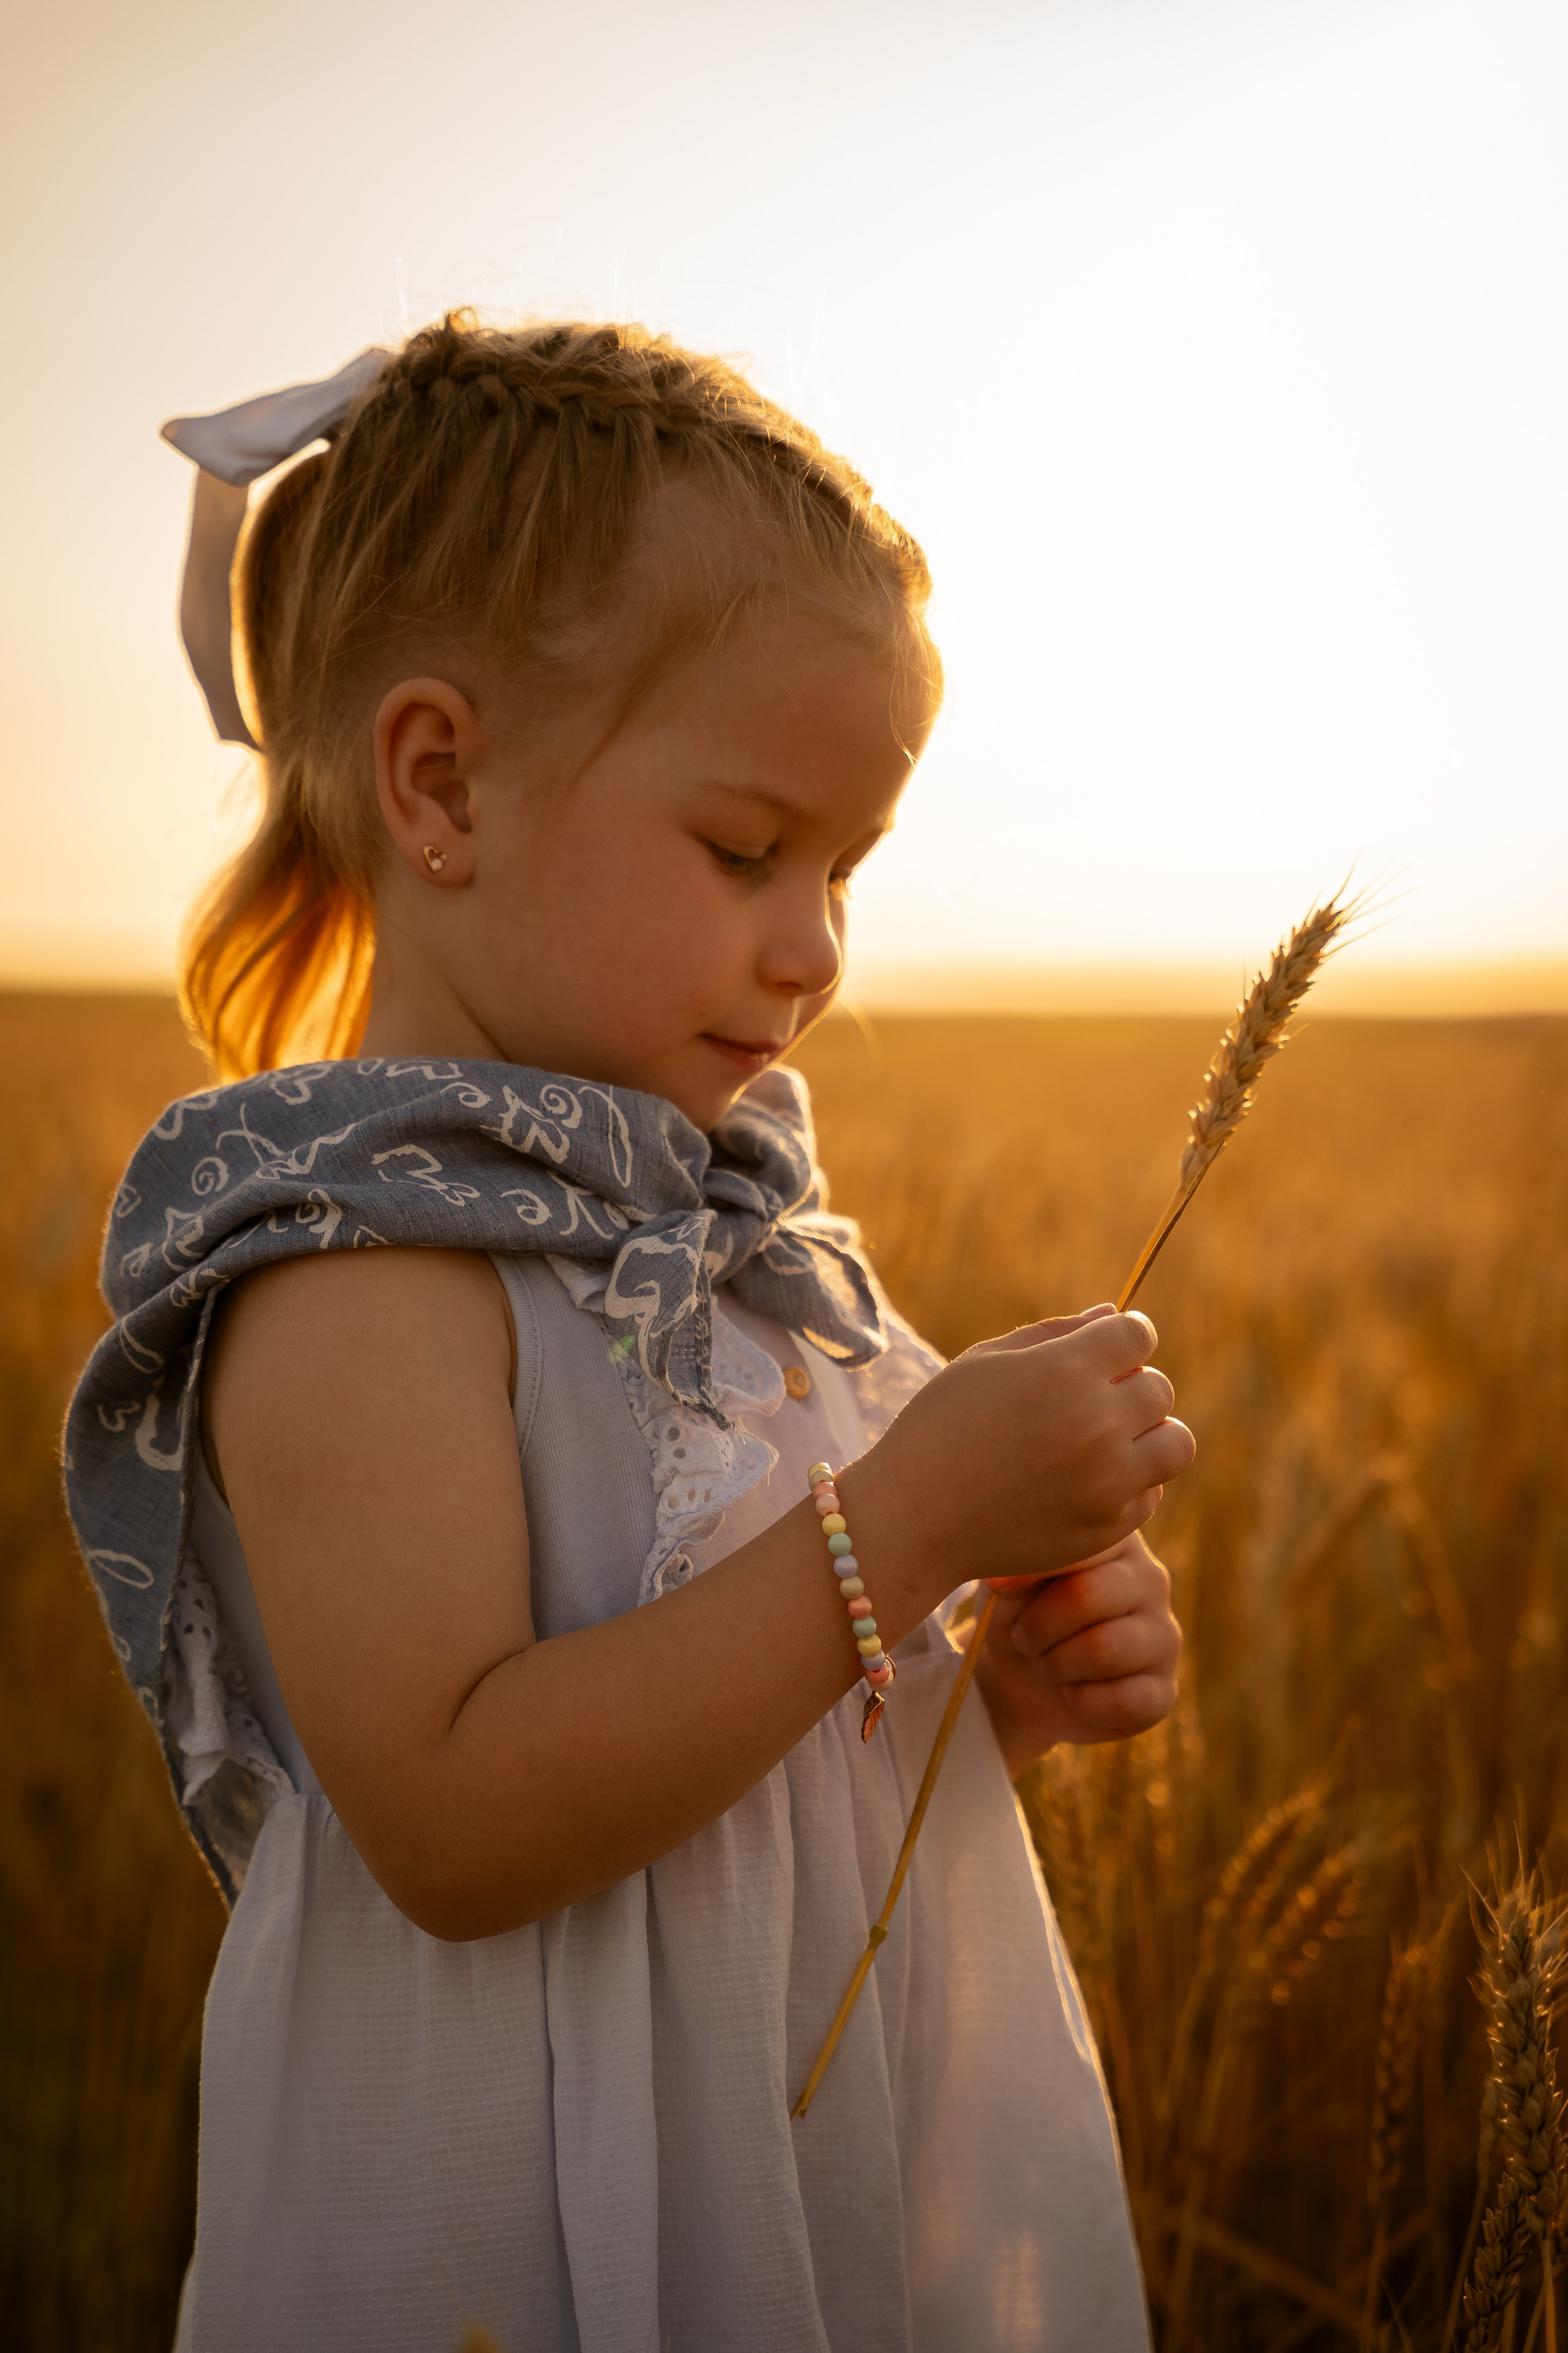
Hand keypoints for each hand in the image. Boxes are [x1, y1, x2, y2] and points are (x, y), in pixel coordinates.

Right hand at [846, 1303, 1195, 1611]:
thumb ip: (1055, 1334)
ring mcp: (1107, 1482)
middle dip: (1130, 1386)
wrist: (911, 1519)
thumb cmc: (939, 1429)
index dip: (1123, 1337)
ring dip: (1148, 1435)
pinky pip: (1150, 1494)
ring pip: (1174, 1444)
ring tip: (1107, 1440)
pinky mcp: (1108, 1528)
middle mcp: (1096, 1424)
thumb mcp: (985, 1363)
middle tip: (1090, 1400)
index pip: (1137, 1334)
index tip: (1106, 1351)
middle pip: (1158, 1388)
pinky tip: (1085, 1481)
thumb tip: (1113, 1315)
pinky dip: (1129, 1483)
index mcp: (1065, 1370)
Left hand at [968, 1530, 1182, 1777]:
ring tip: (1049, 1663)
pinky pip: (1121, 1700)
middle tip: (1026, 1638)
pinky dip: (1080, 1702)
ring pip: (1103, 1650)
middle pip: (1087, 1596)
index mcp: (1115, 1538)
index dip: (1030, 1569)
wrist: (1019, 1679)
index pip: (1082, 1542)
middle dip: (1039, 1626)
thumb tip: (1004, 1576)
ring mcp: (1164, 1636)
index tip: (997, 1586)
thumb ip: (1014, 1566)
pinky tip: (1075, 1692)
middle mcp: (1151, 1580)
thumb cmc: (1018, 1613)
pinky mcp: (1163, 1690)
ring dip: (1056, 1665)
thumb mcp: (1005, 1582)